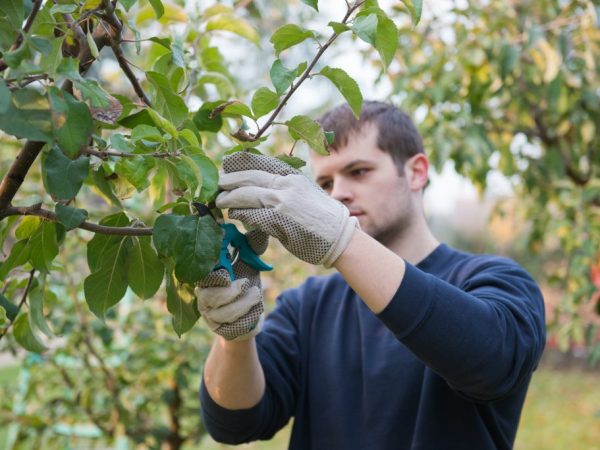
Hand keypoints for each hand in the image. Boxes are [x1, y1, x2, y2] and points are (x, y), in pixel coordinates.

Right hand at [195, 230, 267, 340]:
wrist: (248, 317)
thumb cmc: (245, 285)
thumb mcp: (249, 263)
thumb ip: (251, 246)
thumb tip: (261, 226)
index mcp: (207, 276)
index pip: (202, 274)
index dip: (214, 272)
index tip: (228, 270)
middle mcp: (203, 296)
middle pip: (208, 295)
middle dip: (230, 291)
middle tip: (245, 283)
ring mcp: (210, 314)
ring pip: (223, 312)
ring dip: (243, 303)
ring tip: (256, 294)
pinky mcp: (219, 329)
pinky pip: (232, 326)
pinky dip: (247, 317)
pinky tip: (254, 311)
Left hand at [216, 152, 357, 266]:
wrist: (339, 236)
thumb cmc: (323, 218)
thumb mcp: (304, 192)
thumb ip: (283, 188)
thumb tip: (260, 190)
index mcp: (292, 175)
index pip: (259, 163)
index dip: (240, 165)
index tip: (227, 166)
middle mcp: (285, 184)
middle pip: (248, 178)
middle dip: (229, 181)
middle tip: (217, 184)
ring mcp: (281, 201)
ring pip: (246, 195)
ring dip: (229, 199)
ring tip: (220, 201)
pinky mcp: (278, 220)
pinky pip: (251, 215)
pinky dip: (240, 214)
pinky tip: (234, 215)